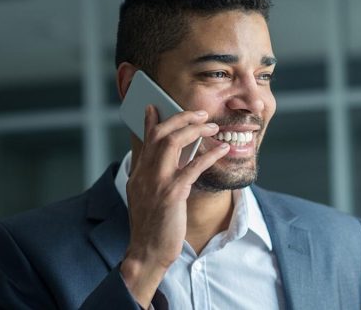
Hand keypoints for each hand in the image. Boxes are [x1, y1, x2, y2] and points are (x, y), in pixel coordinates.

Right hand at [119, 105, 228, 306]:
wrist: (146, 253)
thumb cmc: (151, 228)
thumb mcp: (146, 197)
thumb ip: (153, 177)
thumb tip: (167, 162)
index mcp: (138, 174)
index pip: (144, 139)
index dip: (150, 120)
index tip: (155, 107)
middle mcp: (145, 174)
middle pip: (160, 133)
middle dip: (180, 118)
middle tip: (199, 113)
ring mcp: (157, 183)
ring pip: (172, 142)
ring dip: (194, 129)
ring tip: (211, 126)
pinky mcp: (172, 195)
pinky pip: (192, 167)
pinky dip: (209, 155)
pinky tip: (222, 151)